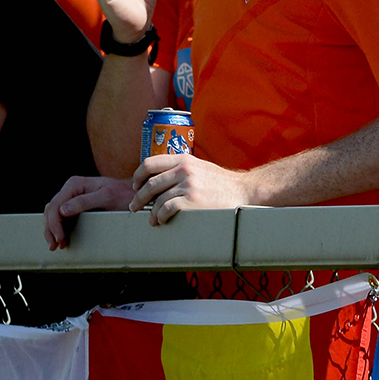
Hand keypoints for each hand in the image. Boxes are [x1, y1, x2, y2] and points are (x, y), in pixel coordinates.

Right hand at [44, 174, 136, 249]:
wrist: (131, 195)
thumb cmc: (122, 195)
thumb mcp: (106, 197)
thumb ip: (84, 202)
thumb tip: (62, 210)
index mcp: (75, 184)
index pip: (55, 205)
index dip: (54, 224)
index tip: (59, 238)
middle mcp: (70, 189)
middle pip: (51, 210)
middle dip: (50, 229)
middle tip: (55, 245)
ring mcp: (71, 196)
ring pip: (52, 214)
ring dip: (52, 230)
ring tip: (57, 245)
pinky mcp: (74, 205)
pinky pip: (59, 216)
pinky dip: (57, 228)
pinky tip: (61, 239)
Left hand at [131, 153, 256, 223]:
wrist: (243, 191)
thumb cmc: (220, 183)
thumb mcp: (200, 167)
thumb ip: (180, 169)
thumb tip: (155, 181)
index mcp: (184, 159)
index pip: (150, 163)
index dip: (138, 176)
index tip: (135, 186)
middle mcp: (185, 170)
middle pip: (150, 184)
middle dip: (139, 198)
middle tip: (135, 207)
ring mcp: (189, 185)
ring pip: (157, 200)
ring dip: (150, 213)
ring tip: (152, 219)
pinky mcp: (192, 201)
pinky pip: (165, 209)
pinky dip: (160, 217)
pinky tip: (162, 220)